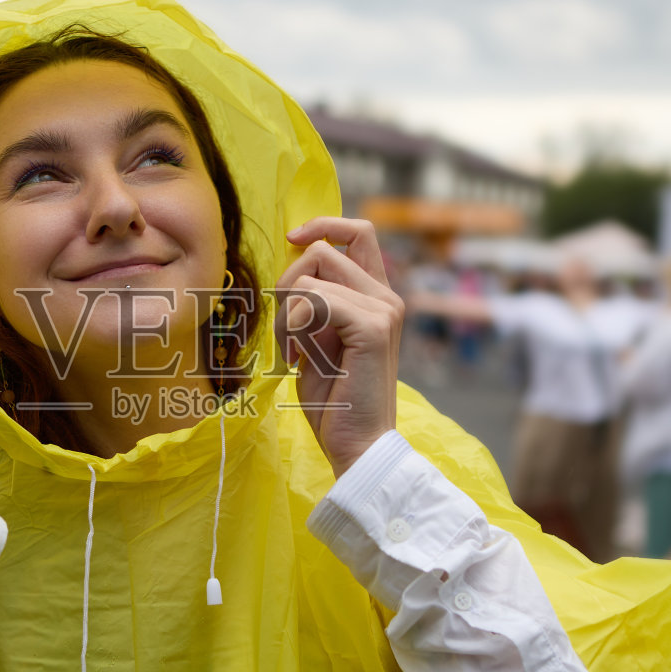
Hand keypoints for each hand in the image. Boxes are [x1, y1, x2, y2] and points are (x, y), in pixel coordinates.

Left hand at [276, 217, 403, 477]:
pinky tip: (297, 358)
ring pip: (310, 278)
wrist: (358, 446)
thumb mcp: (317, 342)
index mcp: (376, 296)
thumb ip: (313, 305)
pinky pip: (313, 300)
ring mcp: (382, 309)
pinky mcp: (372, 326)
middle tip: (284, 328)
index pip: (358, 232)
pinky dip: (293, 327)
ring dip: (286, 316)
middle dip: (287, 283)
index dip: (323, 225)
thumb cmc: (335, 401)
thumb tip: (290, 272)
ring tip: (293, 352)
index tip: (292, 239)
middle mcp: (386, 296)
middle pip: (324, 250)